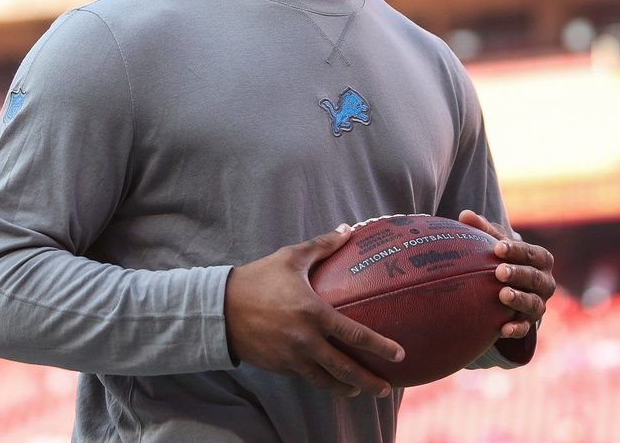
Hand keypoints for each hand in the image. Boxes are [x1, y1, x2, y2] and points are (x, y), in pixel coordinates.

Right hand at [224, 225, 404, 396]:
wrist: (220, 308)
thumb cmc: (258, 278)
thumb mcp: (291, 257)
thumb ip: (323, 245)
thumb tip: (348, 229)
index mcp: (314, 313)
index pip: (356, 335)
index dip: (380, 347)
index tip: (399, 354)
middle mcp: (306, 340)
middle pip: (346, 369)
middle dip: (369, 382)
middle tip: (387, 389)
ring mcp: (292, 357)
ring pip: (326, 381)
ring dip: (347, 388)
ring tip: (361, 391)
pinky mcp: (280, 367)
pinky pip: (306, 377)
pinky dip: (322, 382)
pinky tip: (331, 381)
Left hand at [459, 210, 555, 338]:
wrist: (514, 287)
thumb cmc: (504, 259)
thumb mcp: (497, 243)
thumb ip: (483, 230)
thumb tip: (464, 215)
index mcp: (540, 259)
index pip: (531, 253)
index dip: (516, 250)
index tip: (498, 248)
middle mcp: (545, 282)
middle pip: (535, 278)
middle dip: (518, 274)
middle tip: (499, 271)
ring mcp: (539, 303)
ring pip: (534, 303)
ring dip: (519, 299)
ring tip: (502, 295)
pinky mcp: (529, 322)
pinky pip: (525, 328)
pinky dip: (516, 329)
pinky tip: (503, 330)